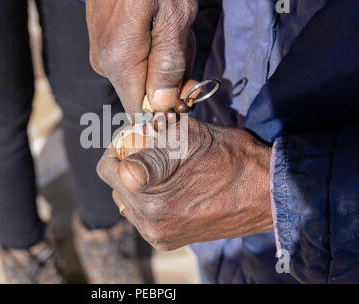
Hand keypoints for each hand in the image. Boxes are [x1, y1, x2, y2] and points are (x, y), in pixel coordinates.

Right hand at [82, 0, 197, 116]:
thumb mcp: (175, 16)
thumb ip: (168, 64)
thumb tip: (162, 106)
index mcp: (120, 61)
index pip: (141, 112)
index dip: (167, 107)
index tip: (187, 86)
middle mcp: (104, 63)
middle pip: (144, 93)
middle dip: (171, 75)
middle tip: (183, 40)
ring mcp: (101, 52)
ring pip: (141, 75)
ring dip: (164, 58)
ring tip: (169, 25)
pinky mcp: (104, 42)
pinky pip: (132, 59)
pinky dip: (152, 47)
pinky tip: (157, 22)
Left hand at [97, 117, 273, 250]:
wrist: (269, 193)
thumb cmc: (234, 160)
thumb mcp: (190, 137)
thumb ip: (150, 138)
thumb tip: (127, 140)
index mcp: (152, 201)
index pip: (108, 170)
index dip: (117, 147)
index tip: (133, 138)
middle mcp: (151, 225)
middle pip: (115, 186)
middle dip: (127, 163)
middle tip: (149, 148)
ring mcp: (160, 237)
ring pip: (128, 201)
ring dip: (137, 182)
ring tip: (162, 167)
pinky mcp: (170, 241)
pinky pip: (143, 215)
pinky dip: (149, 197)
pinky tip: (171, 185)